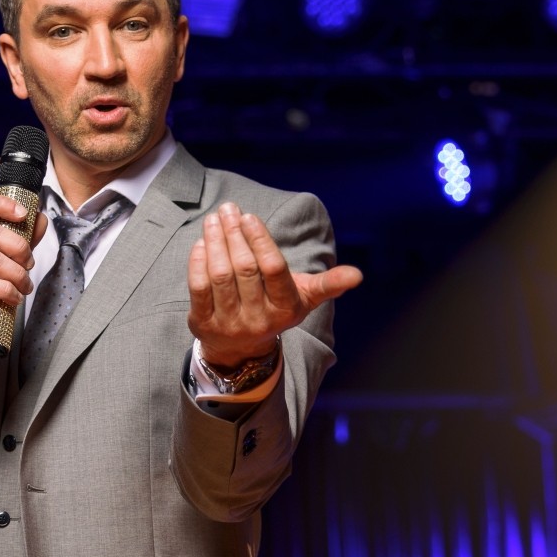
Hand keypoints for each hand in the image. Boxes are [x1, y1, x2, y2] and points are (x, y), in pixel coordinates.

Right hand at [0, 193, 48, 358]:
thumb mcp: (2, 262)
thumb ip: (21, 241)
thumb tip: (41, 219)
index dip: (2, 204)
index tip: (24, 214)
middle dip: (19, 247)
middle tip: (29, 263)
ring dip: (17, 273)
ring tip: (25, 286)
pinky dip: (8, 290)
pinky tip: (14, 298)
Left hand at [187, 200, 362, 368]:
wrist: (241, 347)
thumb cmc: (275, 307)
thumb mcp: (303, 297)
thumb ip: (328, 284)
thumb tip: (358, 276)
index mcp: (286, 308)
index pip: (273, 269)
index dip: (260, 240)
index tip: (249, 217)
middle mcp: (259, 319)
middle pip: (244, 268)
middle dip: (234, 234)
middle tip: (228, 210)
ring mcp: (230, 323)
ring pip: (220, 275)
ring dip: (215, 242)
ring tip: (214, 219)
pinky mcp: (204, 324)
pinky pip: (198, 287)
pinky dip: (198, 261)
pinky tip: (202, 242)